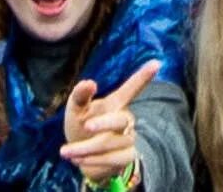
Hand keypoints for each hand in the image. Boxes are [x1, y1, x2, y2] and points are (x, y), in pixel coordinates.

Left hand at [62, 62, 159, 181]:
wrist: (82, 158)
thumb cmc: (80, 127)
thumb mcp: (75, 110)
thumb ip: (80, 95)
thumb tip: (90, 83)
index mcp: (115, 103)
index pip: (132, 89)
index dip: (143, 77)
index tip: (156, 63)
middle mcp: (126, 119)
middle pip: (120, 120)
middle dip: (102, 124)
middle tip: (85, 126)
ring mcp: (129, 138)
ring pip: (109, 143)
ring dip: (84, 149)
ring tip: (66, 152)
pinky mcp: (128, 157)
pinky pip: (112, 160)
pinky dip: (92, 161)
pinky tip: (78, 160)